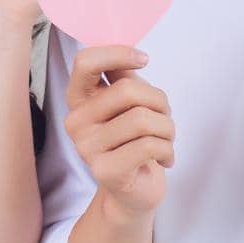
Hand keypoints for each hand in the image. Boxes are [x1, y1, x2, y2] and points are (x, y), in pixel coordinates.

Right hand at [65, 45, 173, 219]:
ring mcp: (87, 148)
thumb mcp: (129, 104)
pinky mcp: (105, 171)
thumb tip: (130, 52)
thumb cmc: (135, 141)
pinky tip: (166, 158)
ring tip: (167, 140)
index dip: (118, 53)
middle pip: (127, 91)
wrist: (134, 191)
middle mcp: (76, 122)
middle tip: (165, 118)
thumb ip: (124, 77)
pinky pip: (149, 146)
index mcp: (79, 99)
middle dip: (160, 102)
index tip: (144, 59)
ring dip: (168, 129)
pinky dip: (168, 150)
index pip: (85, 62)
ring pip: (143, 119)